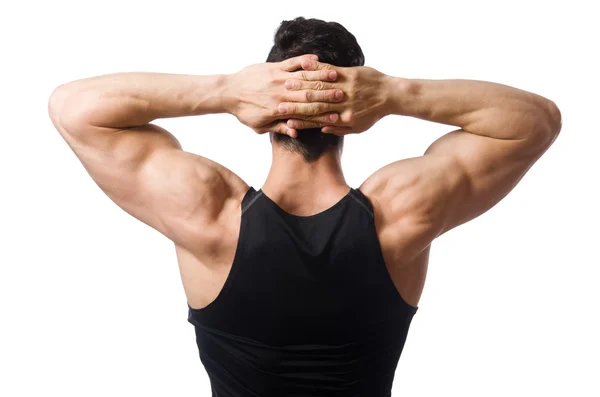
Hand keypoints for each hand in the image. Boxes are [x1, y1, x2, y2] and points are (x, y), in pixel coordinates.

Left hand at [224, 54, 343, 137]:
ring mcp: (277, 78)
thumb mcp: (260, 126)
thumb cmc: (244, 112)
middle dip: (326, 94)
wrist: (228, 92)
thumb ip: (279, 128)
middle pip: (308, 94)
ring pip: (302, 77)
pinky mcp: (273, 67)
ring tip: (336, 77)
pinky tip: (316, 59)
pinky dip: (304, 60)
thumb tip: (296, 134)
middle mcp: (280, 93)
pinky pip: (291, 62)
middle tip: (343, 94)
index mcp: (279, 110)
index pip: (305, 112)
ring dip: (320, 76)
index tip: (336, 114)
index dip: (321, 113)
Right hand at [279, 61, 391, 135]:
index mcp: (342, 118)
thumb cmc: (374, 113)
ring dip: (301, 85)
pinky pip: (329, 70)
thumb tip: (322, 129)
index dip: (301, 121)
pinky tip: (303, 66)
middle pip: (314, 104)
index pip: (317, 121)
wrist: (391, 95)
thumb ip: (339, 129)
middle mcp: (342, 104)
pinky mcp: (349, 74)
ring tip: (285, 84)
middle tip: (278, 103)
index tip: (286, 121)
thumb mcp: (358, 127)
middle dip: (295, 103)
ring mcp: (345, 87)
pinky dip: (315, 68)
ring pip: (319, 86)